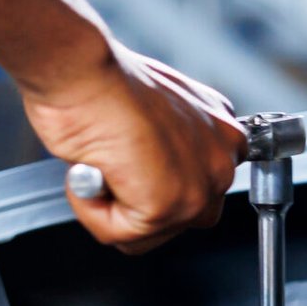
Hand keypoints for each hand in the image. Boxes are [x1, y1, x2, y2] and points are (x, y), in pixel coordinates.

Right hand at [22, 40, 246, 253]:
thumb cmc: (105, 81)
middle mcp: (222, 158)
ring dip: (112, 210)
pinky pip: (120, 235)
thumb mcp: (155, 110)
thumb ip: (168, 145)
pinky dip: (92, 211)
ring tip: (102, 165)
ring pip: (149, 234)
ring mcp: (199, 185)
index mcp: (222, 132)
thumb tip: (148, 170)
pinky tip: (92, 171)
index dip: (153, 184)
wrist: (84, 71)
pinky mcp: (167, 206)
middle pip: (180, 218)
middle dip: (138, 204)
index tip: (131, 170)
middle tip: (112, 168)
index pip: (198, 187)